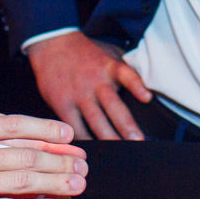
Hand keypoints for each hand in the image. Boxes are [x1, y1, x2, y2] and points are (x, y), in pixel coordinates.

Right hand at [28, 30, 151, 140]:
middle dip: (126, 126)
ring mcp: (79, 95)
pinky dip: (83, 139)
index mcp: (110, 68)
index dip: (137, 86)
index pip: (127, 76)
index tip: (147, 98)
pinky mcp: (63, 104)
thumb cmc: (86, 53)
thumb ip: (125, 69)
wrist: (53, 45)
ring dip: (109, 138)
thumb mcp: (109, 53)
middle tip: (138, 141)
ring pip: (96, 121)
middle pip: (113, 107)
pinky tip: (92, 150)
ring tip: (120, 152)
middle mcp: (96, 82)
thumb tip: (146, 87)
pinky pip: (75, 126)